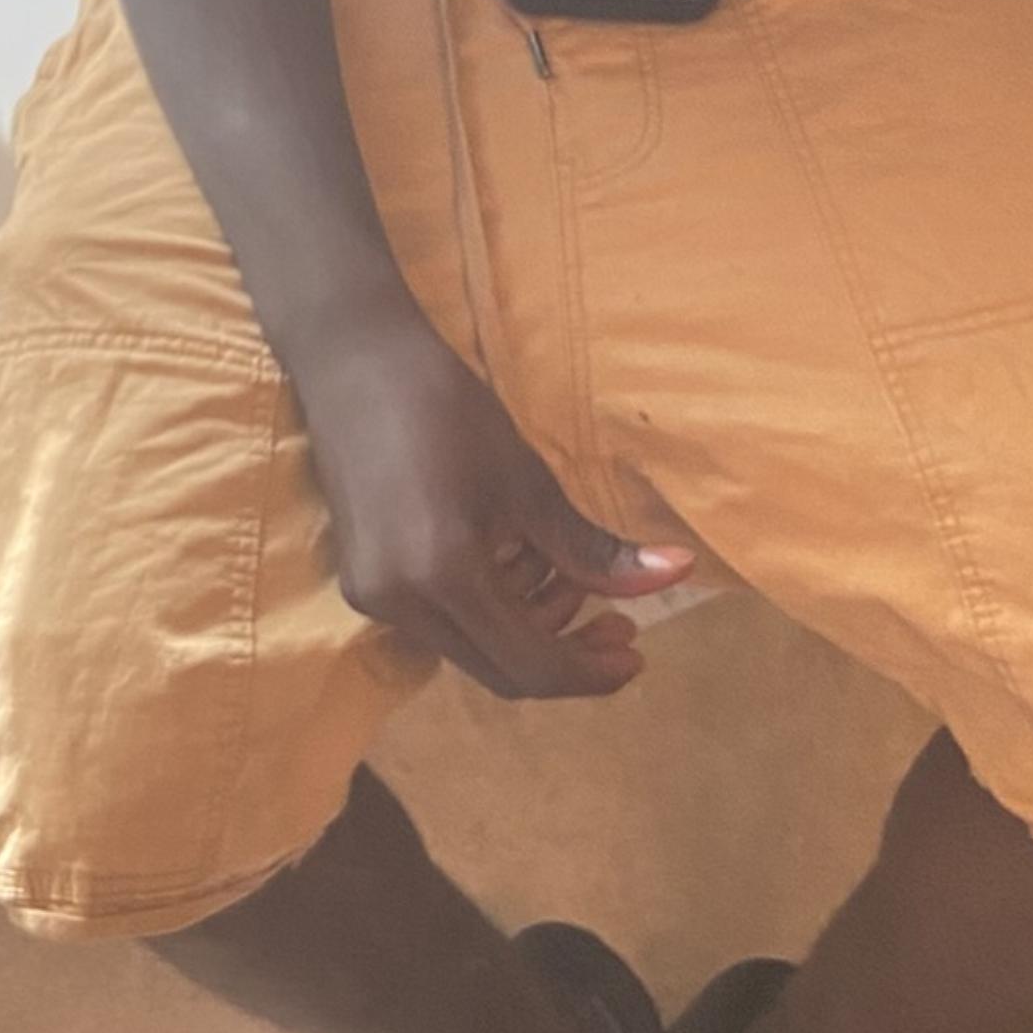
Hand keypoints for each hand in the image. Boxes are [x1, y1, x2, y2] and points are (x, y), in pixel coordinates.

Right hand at [297, 327, 693, 699]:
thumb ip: (594, 549)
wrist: (354, 360)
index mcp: (442, 578)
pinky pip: (441, 622)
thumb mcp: (528, 480)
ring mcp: (372, 596)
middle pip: (501, 671)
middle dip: (565, 652)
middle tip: (617, 617)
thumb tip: (678, 575)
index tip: (637, 652)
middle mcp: (400, 605)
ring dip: (528, 625)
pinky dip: (488, 606)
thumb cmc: (446, 407)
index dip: (591, 672)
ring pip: (471, 647)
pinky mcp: (363, 580)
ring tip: (558, 566)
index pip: (531, 667)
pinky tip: (509, 557)